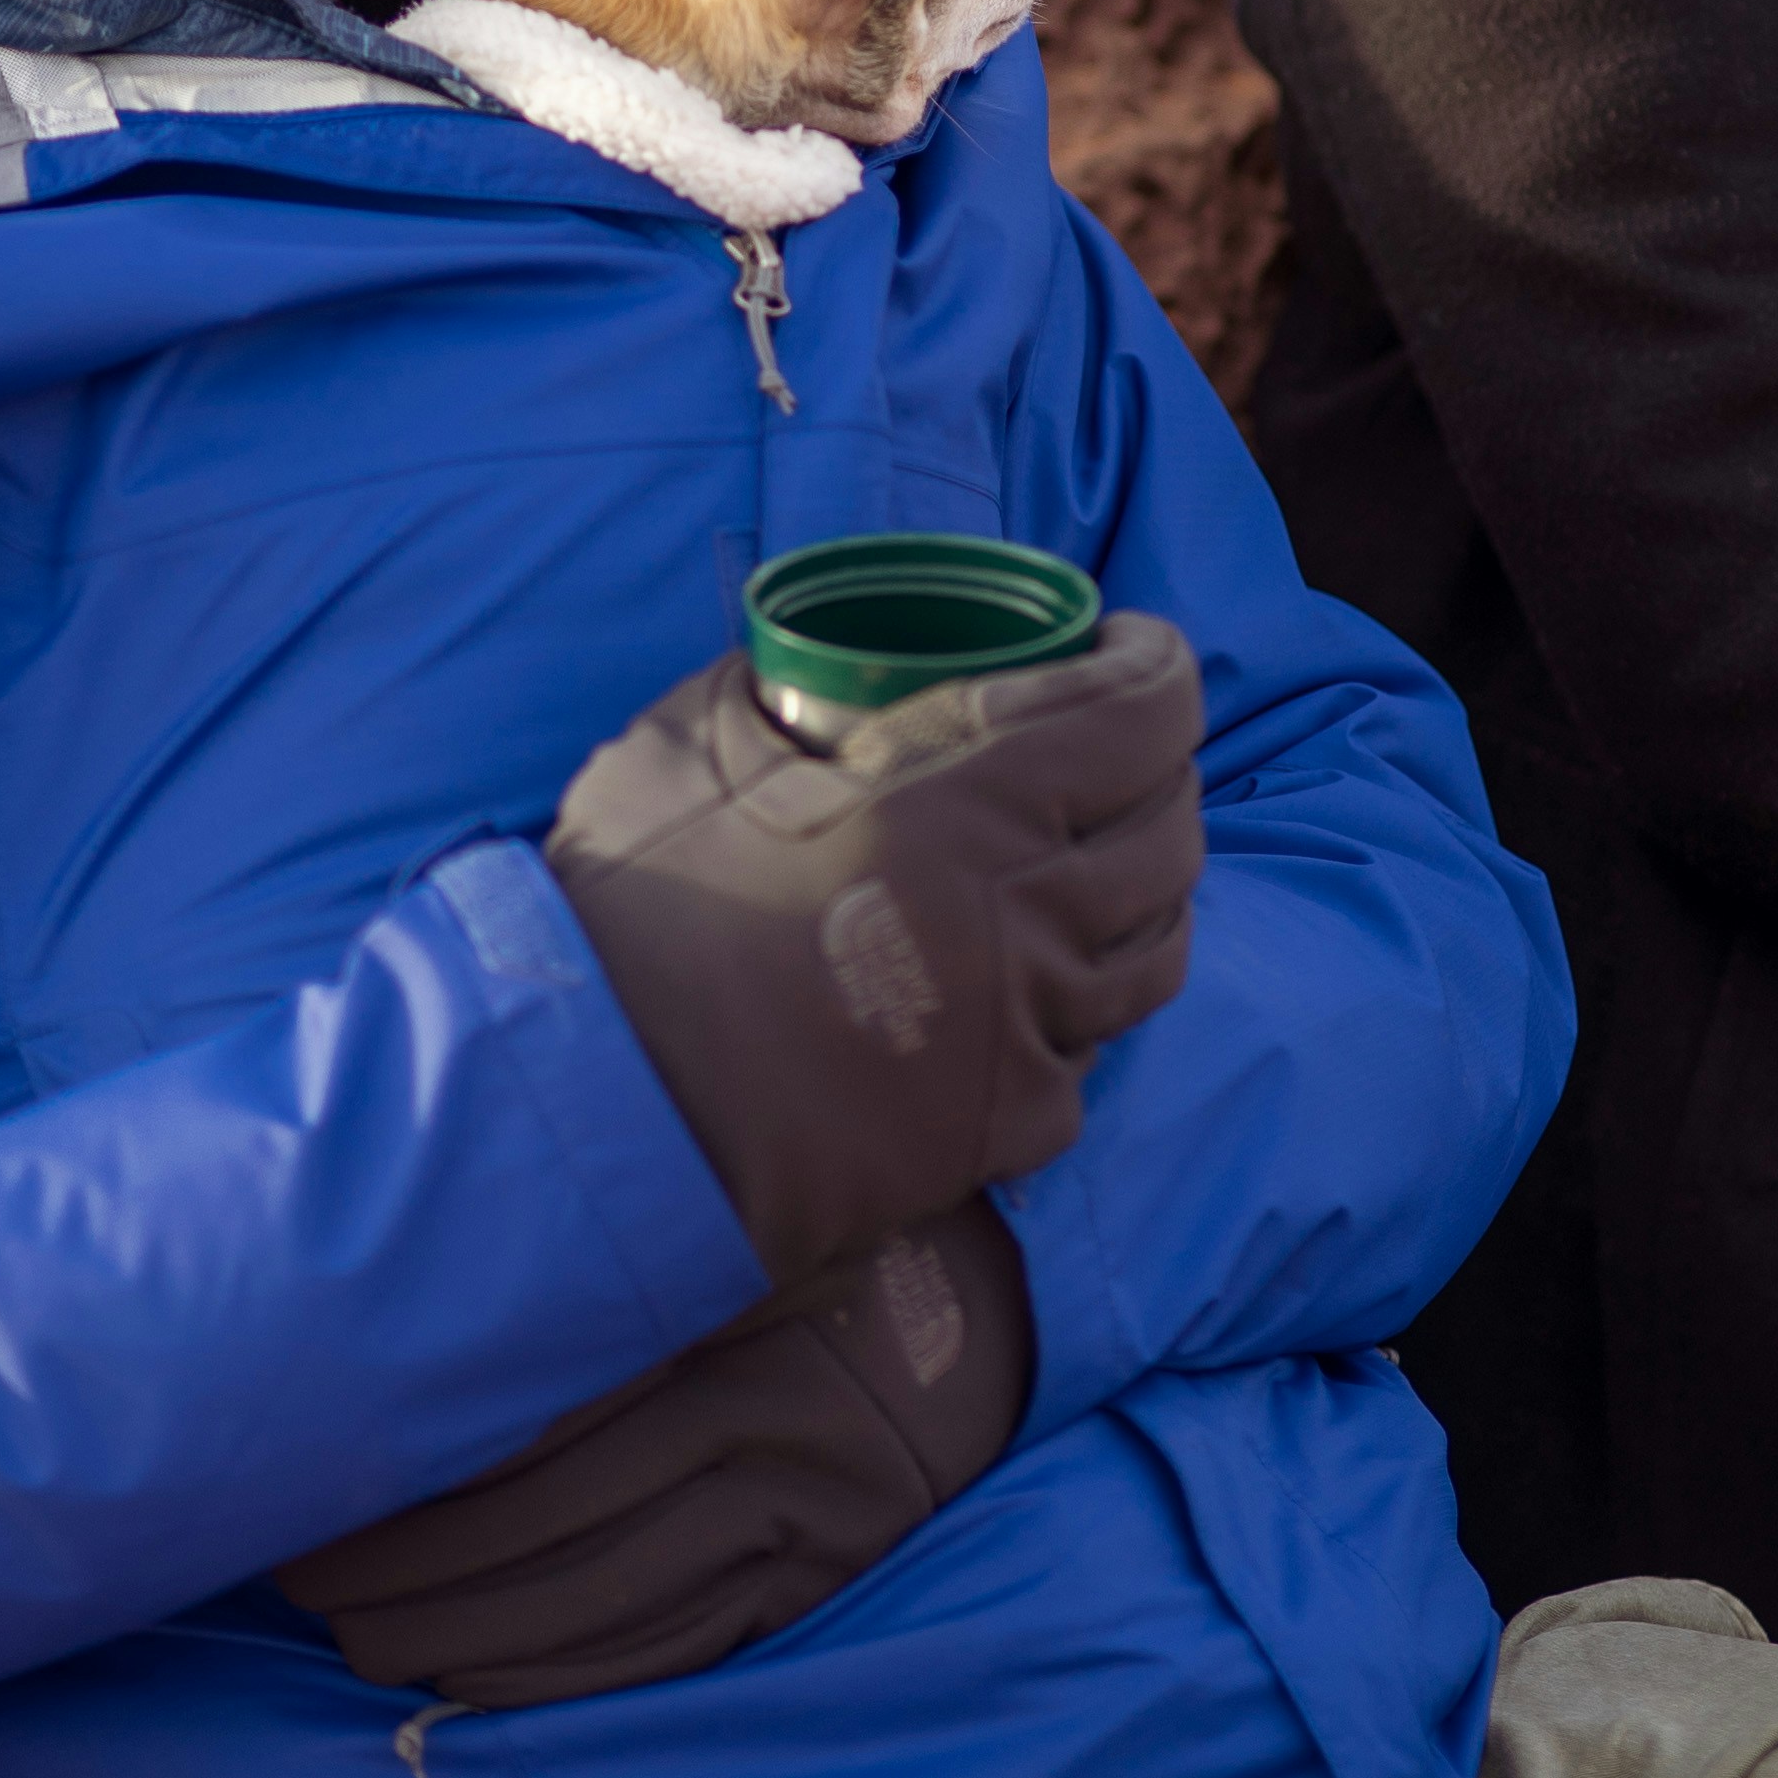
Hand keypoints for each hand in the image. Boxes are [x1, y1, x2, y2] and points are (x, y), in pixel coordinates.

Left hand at [283, 1196, 1035, 1705]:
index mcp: (716, 1304)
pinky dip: (556, 1675)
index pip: (517, 1415)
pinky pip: (671, 1650)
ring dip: (455, 1636)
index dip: (397, 1471)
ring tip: (360, 1638)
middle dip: (397, 1570)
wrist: (1006, 1284)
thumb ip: (589, 1224)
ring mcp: (808, 1507)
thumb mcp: (714, 1198)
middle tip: (299, 1581)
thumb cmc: (816, 1223)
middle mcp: (764, 1412)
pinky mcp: (831, 1576)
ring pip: (592, 1603)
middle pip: (535, 1523)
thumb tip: (401, 1266)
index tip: (299, 1487)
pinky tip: (473, 1674)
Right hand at [543, 614, 1201, 1283]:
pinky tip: (1021, 993)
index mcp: (968, 796)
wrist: (604, 1110)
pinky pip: (1088, 1055)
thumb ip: (776, 687)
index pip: (1144, 711)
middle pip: (1173, 828)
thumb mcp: (692, 744)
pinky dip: (1072, 1013)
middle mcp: (1030, 912)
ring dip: (1137, 895)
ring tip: (1090, 873)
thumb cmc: (634, 913)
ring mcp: (1029, 1029)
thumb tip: (808, 665)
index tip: (1122, 649)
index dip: (1153, 665)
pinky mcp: (1006, 1127)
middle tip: (1108, 757)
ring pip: (1157, 950)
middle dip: (1158, 774)